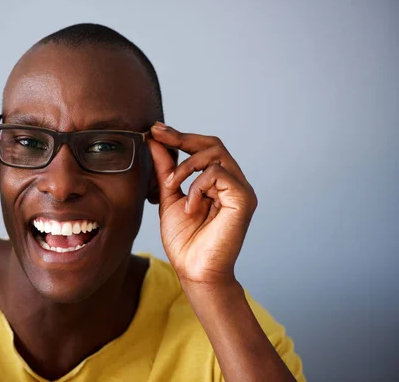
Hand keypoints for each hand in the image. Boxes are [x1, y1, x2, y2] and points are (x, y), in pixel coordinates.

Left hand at [147, 122, 257, 286]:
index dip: (179, 136)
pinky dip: (197, 186)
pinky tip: (190, 207)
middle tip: (158, 135)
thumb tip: (154, 141)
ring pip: (215, 154)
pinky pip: (218, 174)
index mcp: (217, 182)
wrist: (194, 270)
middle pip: (213, 143)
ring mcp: (241, 190)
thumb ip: (165, 169)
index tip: (155, 129)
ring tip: (172, 187)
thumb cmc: (184, 240)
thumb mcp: (169, 196)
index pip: (203, 148)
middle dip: (182, 137)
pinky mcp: (243, 199)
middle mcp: (232, 182)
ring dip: (186, 166)